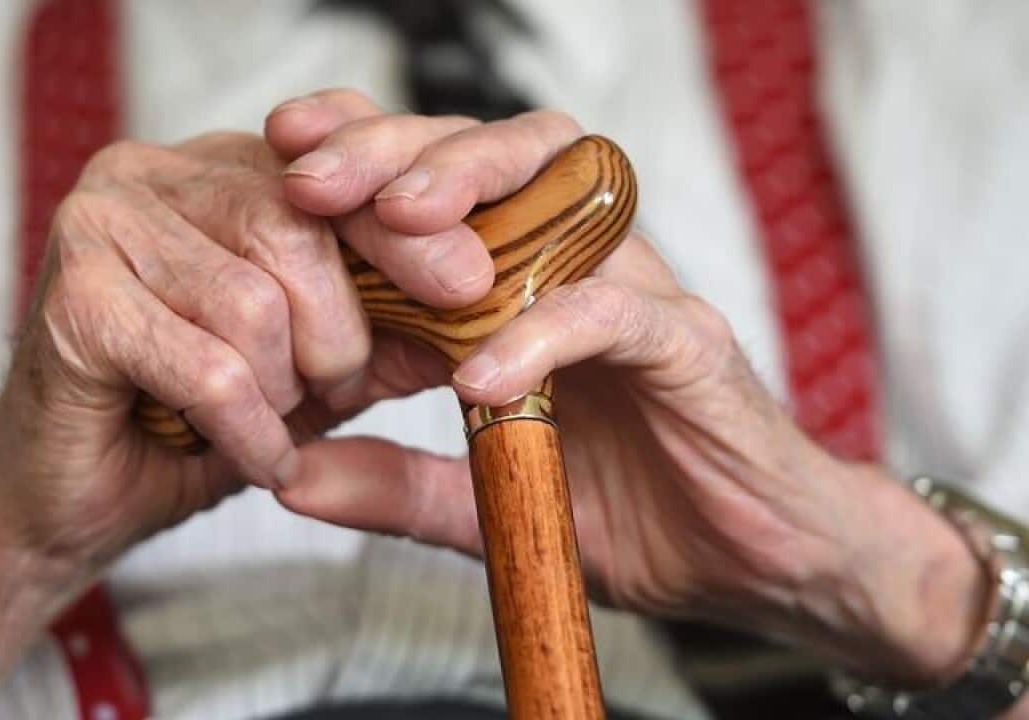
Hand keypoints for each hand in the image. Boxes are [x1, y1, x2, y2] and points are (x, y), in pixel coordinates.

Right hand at [0, 89, 589, 717]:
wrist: (76, 499)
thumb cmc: (191, 421)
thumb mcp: (313, 367)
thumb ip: (384, 325)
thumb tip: (480, 297)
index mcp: (211, 169)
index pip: (330, 167)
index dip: (407, 227)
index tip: (470, 285)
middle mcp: (150, 173)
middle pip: (296, 227)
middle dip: (338, 334)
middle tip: (330, 393)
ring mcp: (100, 225)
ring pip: (256, 303)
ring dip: (284, 391)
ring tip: (267, 424)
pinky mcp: (73, 298)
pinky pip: (210, 368)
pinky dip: (247, 431)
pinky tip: (249, 457)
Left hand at [271, 96, 991, 687]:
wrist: (755, 564)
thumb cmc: (632, 514)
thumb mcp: (488, 502)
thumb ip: (396, 484)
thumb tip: (289, 476)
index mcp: (520, 287)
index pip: (438, 186)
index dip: (361, 156)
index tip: (279, 160)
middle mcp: (573, 269)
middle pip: (487, 157)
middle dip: (394, 149)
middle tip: (313, 178)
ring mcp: (633, 294)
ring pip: (558, 191)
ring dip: (468, 189)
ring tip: (389, 221)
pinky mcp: (686, 343)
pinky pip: (612, 313)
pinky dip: (541, 334)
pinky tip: (477, 374)